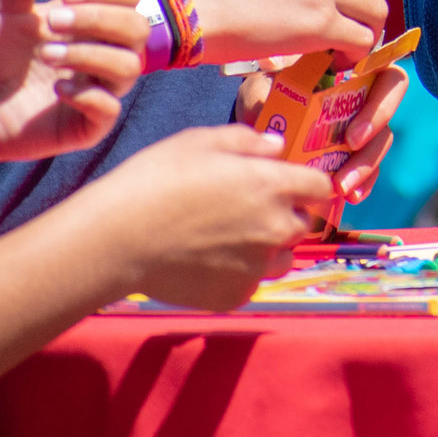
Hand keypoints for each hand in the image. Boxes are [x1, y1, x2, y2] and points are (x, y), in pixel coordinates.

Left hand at [0, 0, 148, 162]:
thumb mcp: (2, 0)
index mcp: (89, 20)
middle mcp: (100, 53)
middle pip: (138, 30)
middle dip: (97, 21)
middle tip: (52, 21)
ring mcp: (94, 90)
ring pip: (129, 68)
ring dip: (90, 54)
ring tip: (47, 52)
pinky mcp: (81, 127)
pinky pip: (109, 110)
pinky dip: (89, 94)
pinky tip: (56, 87)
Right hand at [99, 125, 333, 310]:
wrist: (116, 239)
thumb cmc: (156, 180)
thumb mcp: (200, 141)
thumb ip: (248, 141)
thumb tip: (277, 146)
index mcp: (274, 185)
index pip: (321, 188)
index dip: (306, 185)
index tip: (287, 185)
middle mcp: (276, 228)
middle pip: (303, 224)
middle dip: (284, 215)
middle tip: (244, 210)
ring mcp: (257, 267)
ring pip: (281, 258)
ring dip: (266, 248)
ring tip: (225, 238)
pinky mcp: (236, 296)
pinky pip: (251, 283)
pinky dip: (238, 273)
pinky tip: (205, 261)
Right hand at [166, 0, 387, 65]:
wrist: (179, 4)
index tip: (326, 6)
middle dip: (350, 9)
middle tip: (329, 31)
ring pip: (373, 11)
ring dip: (358, 31)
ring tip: (333, 47)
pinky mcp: (321, 21)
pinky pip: (362, 40)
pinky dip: (355, 54)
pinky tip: (333, 60)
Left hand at [233, 66, 408, 203]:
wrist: (259, 119)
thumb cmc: (265, 94)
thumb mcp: (258, 89)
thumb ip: (261, 94)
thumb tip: (265, 113)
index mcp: (351, 69)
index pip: (385, 74)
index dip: (381, 101)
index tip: (352, 132)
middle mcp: (365, 94)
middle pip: (389, 109)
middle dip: (374, 129)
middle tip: (351, 147)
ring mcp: (365, 124)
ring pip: (380, 142)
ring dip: (366, 165)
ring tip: (342, 187)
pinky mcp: (358, 153)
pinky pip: (371, 168)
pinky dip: (363, 183)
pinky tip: (349, 197)